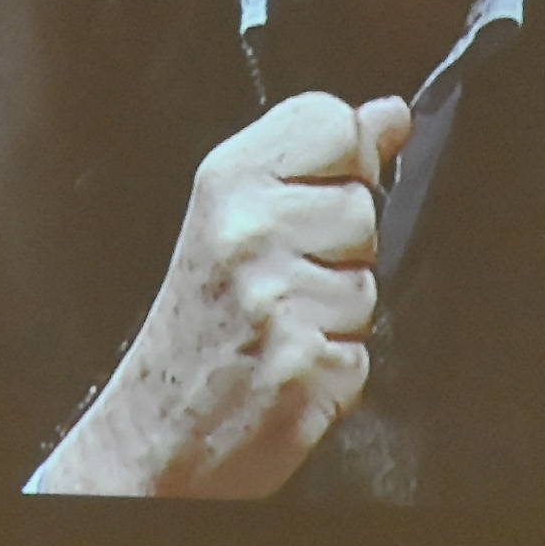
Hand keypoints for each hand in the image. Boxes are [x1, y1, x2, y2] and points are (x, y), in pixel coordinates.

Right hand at [31, 92, 410, 498]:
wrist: (154, 431)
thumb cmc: (195, 327)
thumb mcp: (235, 217)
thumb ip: (315, 160)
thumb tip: (390, 114)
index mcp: (227, 181)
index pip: (337, 124)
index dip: (344, 165)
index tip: (307, 203)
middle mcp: (248, 232)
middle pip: (366, 208)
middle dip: (342, 253)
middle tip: (281, 285)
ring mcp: (276, 299)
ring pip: (370, 285)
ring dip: (341, 317)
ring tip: (282, 328)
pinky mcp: (305, 364)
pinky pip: (364, 351)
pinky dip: (336, 370)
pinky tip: (289, 368)